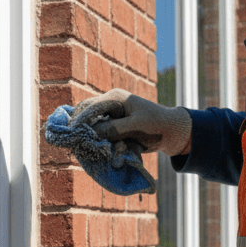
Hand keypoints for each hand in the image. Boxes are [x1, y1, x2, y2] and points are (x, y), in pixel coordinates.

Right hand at [74, 89, 191, 156]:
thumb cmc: (156, 125)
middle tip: (75, 143)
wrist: (172, 132)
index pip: (90, 107)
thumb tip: (92, 133)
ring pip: (91, 125)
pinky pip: (99, 133)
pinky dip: (98, 141)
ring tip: (85, 147)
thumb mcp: (135, 127)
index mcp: (115, 97)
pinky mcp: (113, 127)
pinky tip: (96, 148)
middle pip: (86, 115)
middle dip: (82, 128)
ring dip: (90, 136)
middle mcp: (109, 104)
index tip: (73, 135)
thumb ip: (114, 129)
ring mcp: (111, 116)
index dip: (80, 121)